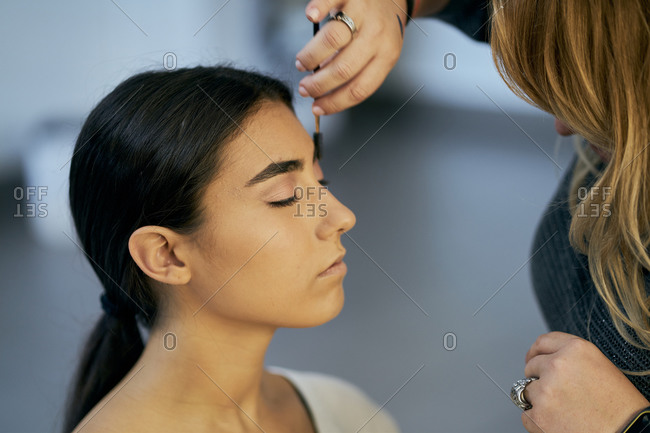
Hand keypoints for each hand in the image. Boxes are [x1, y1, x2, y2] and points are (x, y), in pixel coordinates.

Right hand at [295, 0, 407, 115]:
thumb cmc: (379, 27)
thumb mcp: (378, 52)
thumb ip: (356, 69)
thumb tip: (323, 91)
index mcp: (387, 56)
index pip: (359, 88)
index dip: (335, 103)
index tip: (317, 107)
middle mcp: (377, 36)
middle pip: (344, 68)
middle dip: (319, 85)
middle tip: (304, 88)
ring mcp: (364, 14)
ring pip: (334, 40)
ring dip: (312, 56)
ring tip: (301, 63)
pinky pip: (332, 1)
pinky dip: (319, 8)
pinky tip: (311, 16)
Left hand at [522, 332, 648, 432]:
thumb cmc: (621, 407)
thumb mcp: (601, 368)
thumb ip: (572, 359)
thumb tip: (549, 360)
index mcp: (576, 349)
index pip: (543, 342)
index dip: (536, 352)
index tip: (533, 358)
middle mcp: (558, 365)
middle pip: (532, 366)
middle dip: (540, 378)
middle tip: (558, 394)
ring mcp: (545, 390)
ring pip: (527, 390)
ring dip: (539, 400)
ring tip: (565, 411)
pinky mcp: (538, 414)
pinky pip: (527, 414)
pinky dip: (538, 421)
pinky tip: (559, 424)